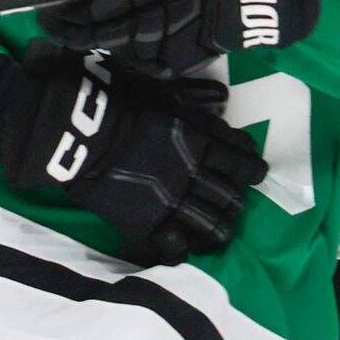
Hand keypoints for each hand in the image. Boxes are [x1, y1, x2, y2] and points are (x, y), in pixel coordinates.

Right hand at [0, 44, 266, 263]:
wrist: (83, 131)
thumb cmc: (122, 99)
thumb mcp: (165, 89)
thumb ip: (196, 98)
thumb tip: (221, 97)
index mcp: (202, 140)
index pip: (242, 160)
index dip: (252, 168)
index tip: (255, 172)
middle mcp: (194, 174)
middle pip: (231, 196)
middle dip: (237, 201)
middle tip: (235, 204)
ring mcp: (171, 202)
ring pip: (211, 224)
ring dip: (220, 229)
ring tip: (220, 233)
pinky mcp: (145, 224)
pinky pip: (173, 247)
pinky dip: (182, 249)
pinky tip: (184, 248)